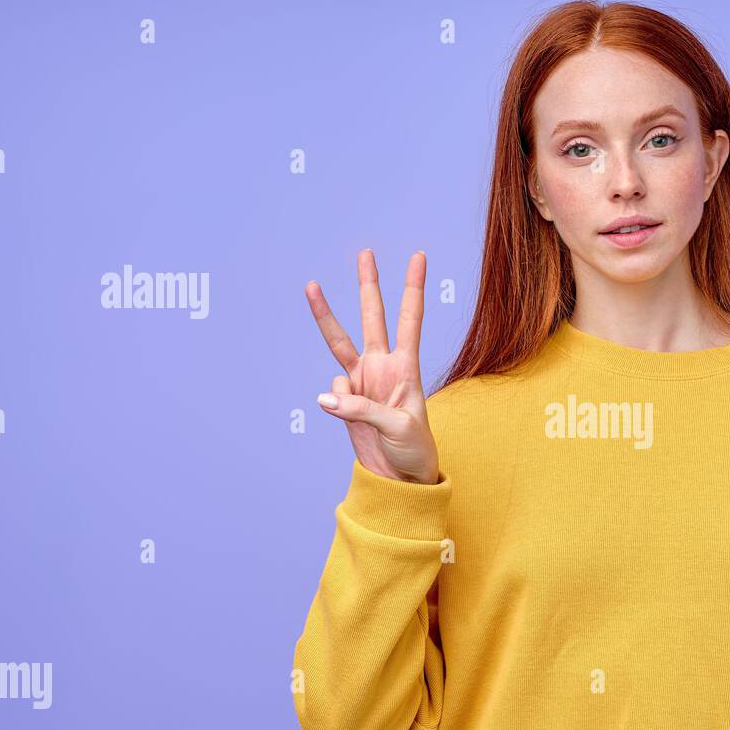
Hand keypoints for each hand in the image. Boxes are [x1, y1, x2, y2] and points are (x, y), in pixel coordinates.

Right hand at [306, 249, 439, 484]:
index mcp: (406, 368)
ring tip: (311, 285)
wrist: (400, 477)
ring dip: (326, 315)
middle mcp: (383, 367)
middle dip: (368, 285)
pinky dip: (334, 402)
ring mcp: (363, 381)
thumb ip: (362, 410)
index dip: (413, 288)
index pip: (410, 320)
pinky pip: (331, 391)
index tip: (419, 257)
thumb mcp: (397, 428)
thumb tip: (326, 398)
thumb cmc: (414, 450)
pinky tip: (350, 418)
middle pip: (373, 317)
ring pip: (340, 341)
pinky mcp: (346, 400)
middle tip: (366, 253)